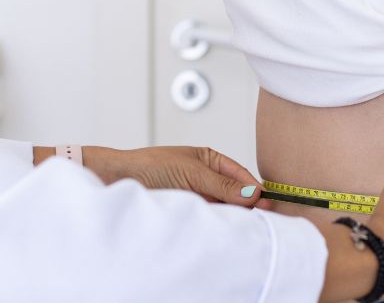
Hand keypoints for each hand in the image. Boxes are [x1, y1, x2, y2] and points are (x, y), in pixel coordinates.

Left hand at [83, 146, 263, 206]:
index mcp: (211, 160)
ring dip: (229, 213)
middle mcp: (206, 178)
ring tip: (236, 219)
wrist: (117, 180)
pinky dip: (215, 221)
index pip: (241, 175)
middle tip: (255, 214)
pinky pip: (208, 218)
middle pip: (236, 194)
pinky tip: (218, 224)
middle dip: (245, 203)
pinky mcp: (188, 211)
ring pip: (223, 208)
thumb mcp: (192, 171)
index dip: (254, 188)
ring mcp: (197, 196)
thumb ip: (222, 184)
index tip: (265, 202)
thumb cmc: (149, 166)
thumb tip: (251, 192)